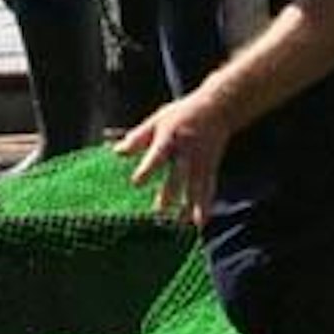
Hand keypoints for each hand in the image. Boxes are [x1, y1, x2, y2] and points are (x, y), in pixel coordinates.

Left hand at [113, 91, 234, 227]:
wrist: (217, 109)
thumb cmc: (181, 114)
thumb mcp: (157, 120)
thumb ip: (137, 138)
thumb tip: (116, 152)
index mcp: (170, 138)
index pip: (158, 155)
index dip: (147, 169)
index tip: (136, 183)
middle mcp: (186, 152)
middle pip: (178, 175)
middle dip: (169, 194)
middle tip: (158, 214)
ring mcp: (201, 161)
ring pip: (195, 187)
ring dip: (188, 207)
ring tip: (180, 225)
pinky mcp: (210, 168)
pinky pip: (208, 190)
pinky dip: (204, 206)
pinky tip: (199, 224)